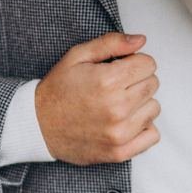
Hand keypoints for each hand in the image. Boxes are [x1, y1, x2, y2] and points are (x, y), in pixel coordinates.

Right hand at [35, 32, 160, 164]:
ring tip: (118, 104)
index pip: (148, 64)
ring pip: (154, 108)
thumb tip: (141, 40)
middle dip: (138, 80)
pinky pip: (152, 136)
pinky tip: (126, 122)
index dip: (135, 62)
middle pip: (153, 84)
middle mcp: (117, 108)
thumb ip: (111, 43)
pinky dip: (143, 128)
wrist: (37, 126)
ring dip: (141, 104)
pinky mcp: (120, 151)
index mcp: (107, 81)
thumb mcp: (77, 56)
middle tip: (117, 86)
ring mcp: (119, 132)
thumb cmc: (57, 90)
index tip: (122, 68)